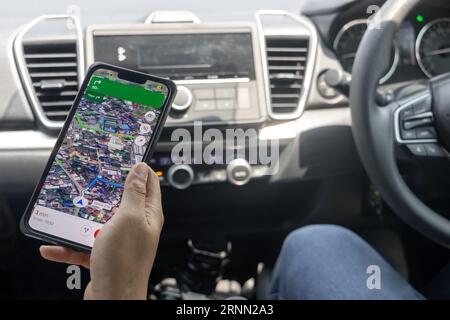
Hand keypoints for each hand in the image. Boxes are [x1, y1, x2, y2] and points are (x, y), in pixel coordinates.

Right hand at [40, 163, 163, 299]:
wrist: (112, 299)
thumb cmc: (124, 260)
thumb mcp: (129, 217)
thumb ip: (134, 193)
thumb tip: (141, 169)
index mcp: (148, 214)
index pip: (149, 184)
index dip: (140, 169)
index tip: (127, 157)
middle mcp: (137, 226)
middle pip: (123, 201)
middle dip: (108, 191)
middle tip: (93, 180)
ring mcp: (120, 241)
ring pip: (101, 222)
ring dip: (84, 219)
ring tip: (71, 212)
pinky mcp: (104, 255)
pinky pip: (84, 245)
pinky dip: (69, 246)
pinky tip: (54, 246)